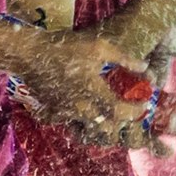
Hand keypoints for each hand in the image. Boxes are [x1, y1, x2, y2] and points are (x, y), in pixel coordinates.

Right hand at [17, 34, 152, 143]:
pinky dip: (83, 120)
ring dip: (102, 123)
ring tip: (109, 110)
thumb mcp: (99, 47)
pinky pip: (72, 124)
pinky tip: (87, 108)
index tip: (143, 105)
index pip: (119, 112)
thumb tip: (145, 67)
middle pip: (106, 127)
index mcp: (92, 92)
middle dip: (120, 122)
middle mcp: (78, 107)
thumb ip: (124, 59)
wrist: (30, 54)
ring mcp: (64, 113)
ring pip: (89, 128)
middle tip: (128, 109)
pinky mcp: (53, 113)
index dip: (135, 111)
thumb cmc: (66, 47)